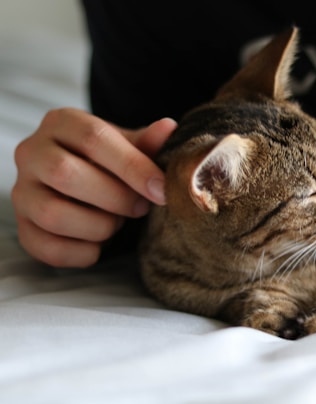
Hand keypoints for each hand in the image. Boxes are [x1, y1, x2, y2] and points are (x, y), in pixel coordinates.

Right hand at [11, 108, 176, 267]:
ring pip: (53, 214)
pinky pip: (48, 248)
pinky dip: (84, 252)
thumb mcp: (127, 146)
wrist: (81, 182)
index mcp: (61, 123)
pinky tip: (100, 243)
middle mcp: (32, 153)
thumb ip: (146, 142)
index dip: (132, 166)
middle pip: (65, 174)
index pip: (94, 137)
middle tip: (141, 207)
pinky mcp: (23, 228)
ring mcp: (22, 192)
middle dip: (115, 198)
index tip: (160, 190)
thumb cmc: (107, 161)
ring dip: (99, 226)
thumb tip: (168, 128)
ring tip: (118, 222)